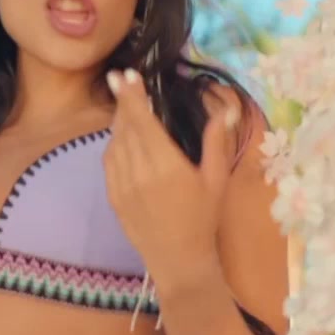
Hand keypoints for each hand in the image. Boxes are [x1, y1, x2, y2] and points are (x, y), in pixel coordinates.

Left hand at [102, 68, 237, 290]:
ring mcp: (122, 185)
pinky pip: (109, 162)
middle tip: (120, 78)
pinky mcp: (114, 197)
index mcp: (165, 164)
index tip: (126, 74)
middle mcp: (138, 171)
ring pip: (114, 142)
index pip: (142, 120)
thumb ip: (216, 142)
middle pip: (125, 127)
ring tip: (124, 105)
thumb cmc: (203, 219)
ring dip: (117, 121)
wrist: (179, 260)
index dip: (132, 95)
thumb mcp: (215, 179)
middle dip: (122, 100)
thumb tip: (225, 110)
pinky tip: (120, 137)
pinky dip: (113, 143)